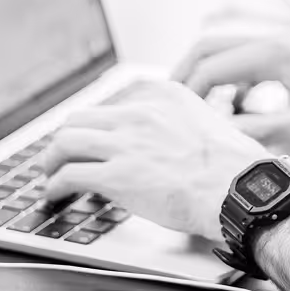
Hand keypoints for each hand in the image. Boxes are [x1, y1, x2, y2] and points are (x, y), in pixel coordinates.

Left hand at [40, 80, 266, 240]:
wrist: (240, 190)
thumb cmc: (235, 167)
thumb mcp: (208, 125)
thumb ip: (179, 126)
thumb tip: (164, 146)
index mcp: (163, 96)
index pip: (112, 104)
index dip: (95, 126)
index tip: (91, 139)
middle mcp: (140, 113)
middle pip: (80, 118)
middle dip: (66, 140)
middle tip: (60, 156)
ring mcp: (125, 143)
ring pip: (64, 142)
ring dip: (51, 161)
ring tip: (49, 175)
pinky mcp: (116, 176)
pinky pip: (68, 176)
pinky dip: (54, 186)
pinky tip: (54, 195)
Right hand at [171, 31, 289, 156]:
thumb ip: (254, 133)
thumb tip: (214, 140)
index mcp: (274, 52)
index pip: (210, 65)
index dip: (187, 93)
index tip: (176, 118)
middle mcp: (279, 40)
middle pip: (214, 46)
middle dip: (188, 74)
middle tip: (173, 104)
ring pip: (233, 50)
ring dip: (213, 76)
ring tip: (202, 108)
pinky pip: (254, 60)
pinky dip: (237, 79)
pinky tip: (242, 106)